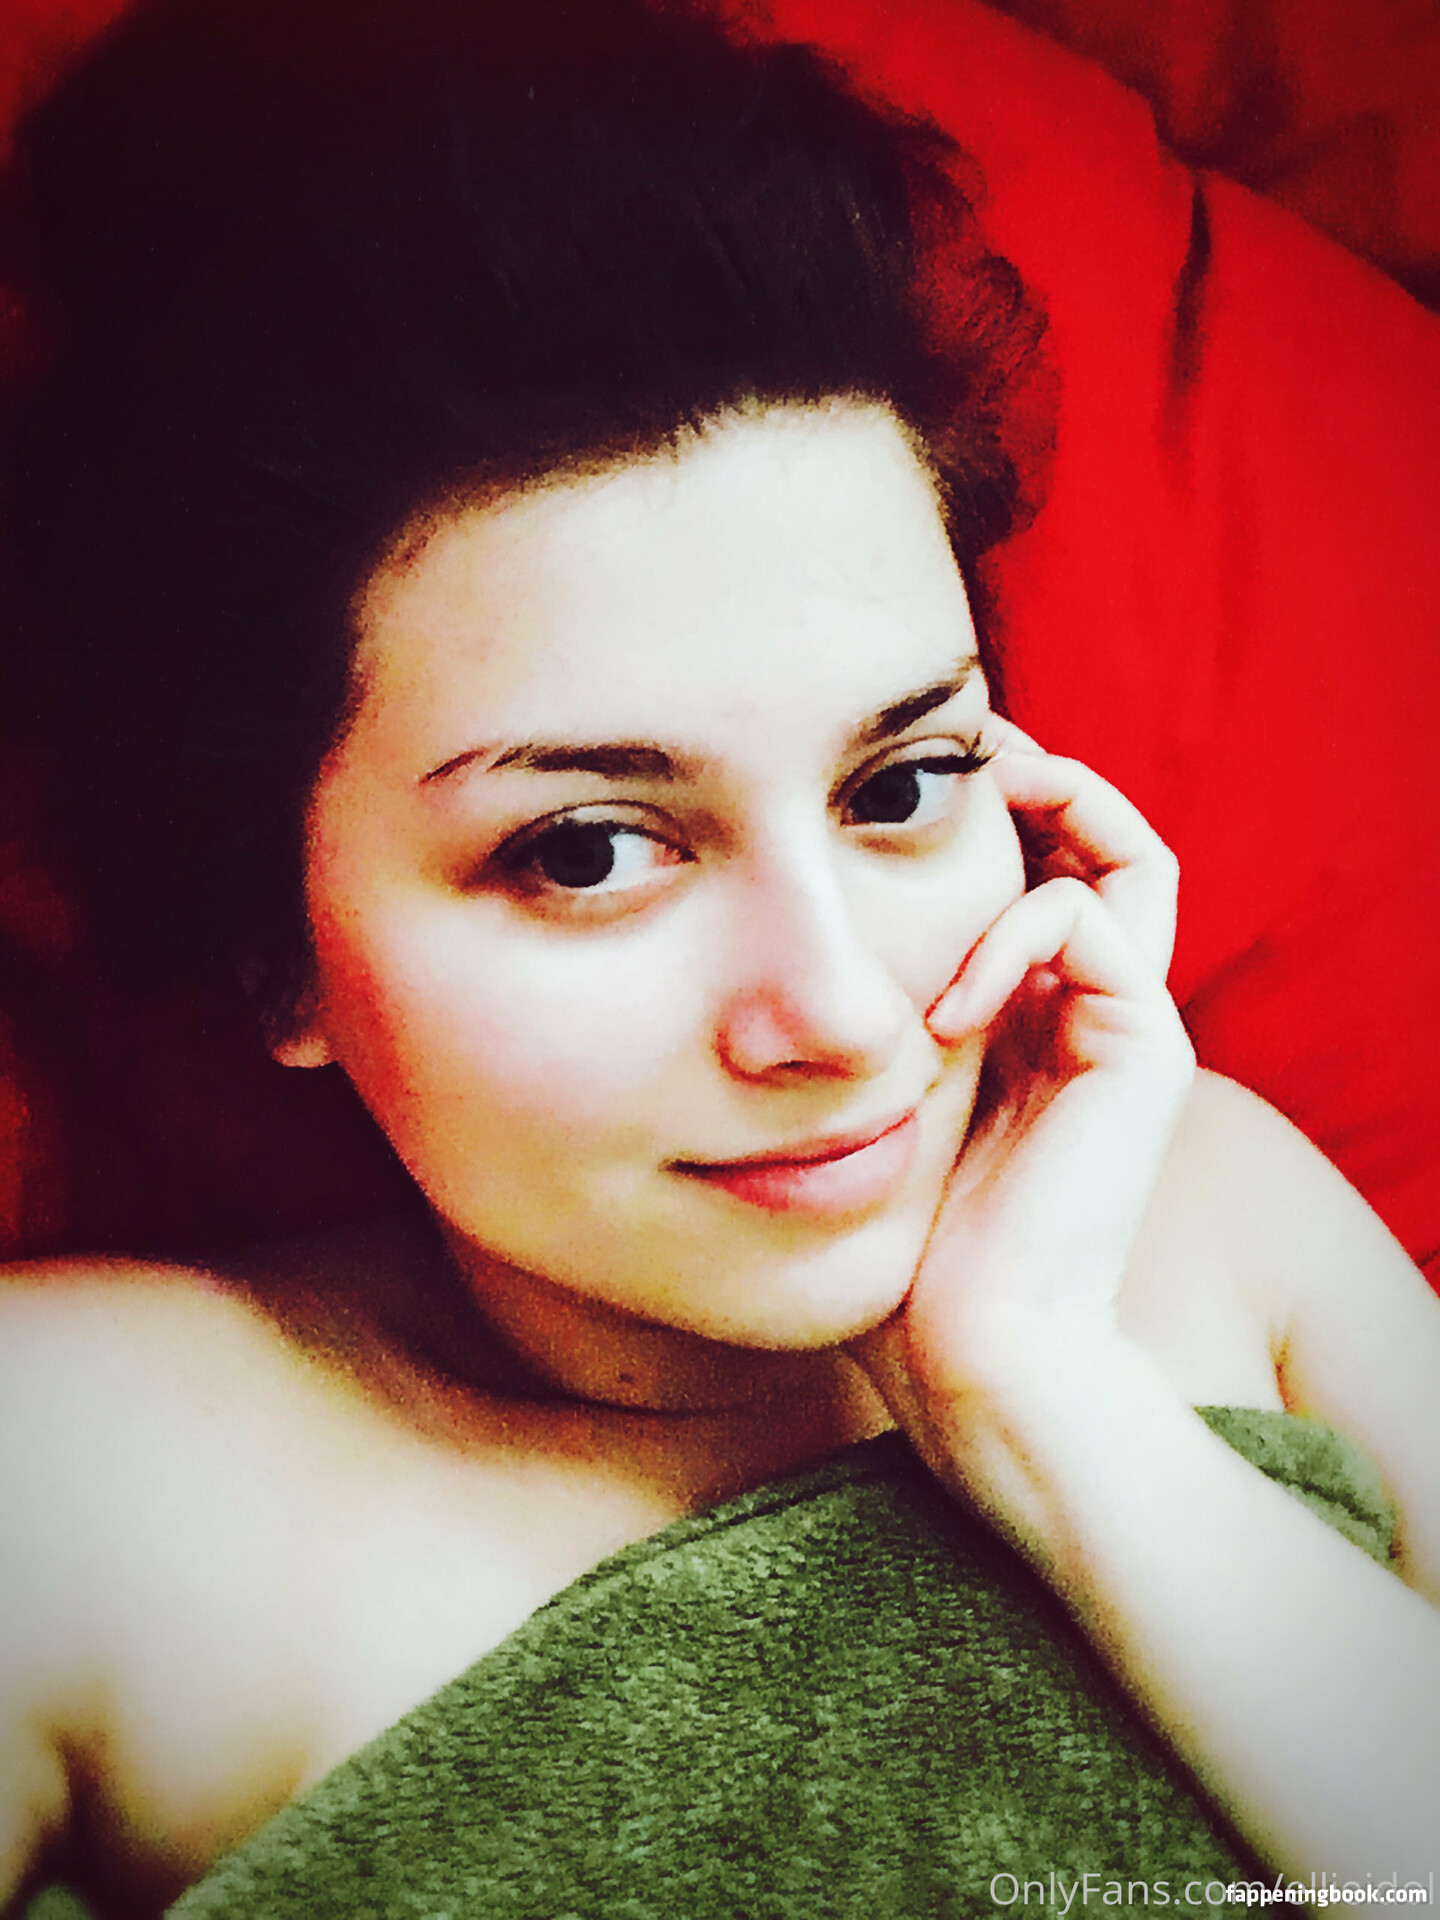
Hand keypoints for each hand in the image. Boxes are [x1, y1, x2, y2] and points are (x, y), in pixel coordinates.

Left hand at [851, 731, 1193, 1541]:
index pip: (1044, 872)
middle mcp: (1094, 1014)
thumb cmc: (900, 1249)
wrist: (971, 1355)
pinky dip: (1013, 934)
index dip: (991, 814)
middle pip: (1105, 844)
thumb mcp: (869, 1106)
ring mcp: (1130, 1030)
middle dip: (1034, 781)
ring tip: (964, 804)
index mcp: (1034, 1022)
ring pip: (1130, 855)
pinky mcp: (1148, 1052)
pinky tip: (943, 1010)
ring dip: (1049, 810)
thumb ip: (864, 1030)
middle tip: (953, 751)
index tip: (890, 783)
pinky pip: (1094, 926)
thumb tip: (778, 960)